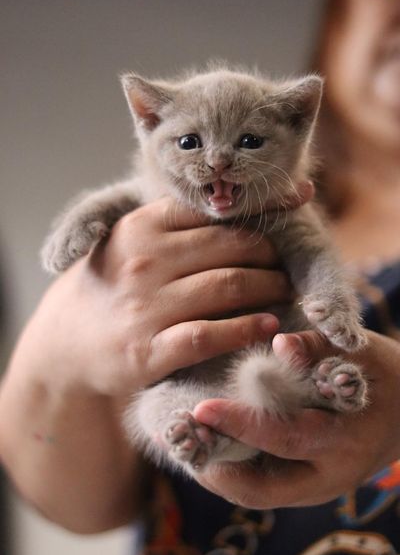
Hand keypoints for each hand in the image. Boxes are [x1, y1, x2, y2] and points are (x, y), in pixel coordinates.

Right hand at [32, 197, 293, 396]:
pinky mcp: (148, 351)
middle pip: (230, 246)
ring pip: (227, 286)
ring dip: (268, 287)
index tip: (294, 206)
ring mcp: (145, 307)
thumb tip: (235, 204)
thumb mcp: (128, 244)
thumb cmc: (107, 288)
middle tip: (288, 262)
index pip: (211, 210)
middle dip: (270, 253)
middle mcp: (144, 261)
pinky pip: (208, 336)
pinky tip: (268, 325)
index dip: (260, 208)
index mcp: (141, 227)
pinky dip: (245, 329)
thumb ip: (173, 226)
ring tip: (285, 289)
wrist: (62, 345)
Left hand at [193, 330, 399, 508]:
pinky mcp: (305, 485)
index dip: (242, 423)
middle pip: (262, 487)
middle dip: (215, 465)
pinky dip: (231, 470)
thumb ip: (320, 350)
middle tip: (178, 438)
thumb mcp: (361, 356)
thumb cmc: (384, 377)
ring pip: (256, 495)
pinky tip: (206, 446)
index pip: (285, 437)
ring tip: (182, 446)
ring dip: (216, 474)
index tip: (202, 408)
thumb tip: (279, 345)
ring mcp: (316, 488)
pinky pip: (262, 487)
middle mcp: (328, 477)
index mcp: (344, 442)